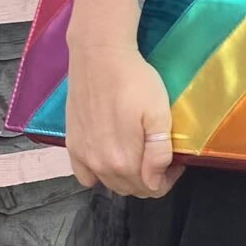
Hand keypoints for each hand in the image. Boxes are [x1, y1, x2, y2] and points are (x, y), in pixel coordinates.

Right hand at [66, 51, 183, 198]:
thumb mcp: (159, 114)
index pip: (150, 189)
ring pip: (110, 183)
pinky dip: (98, 175)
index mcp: (124, 161)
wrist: (99, 56)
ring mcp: (83, 155)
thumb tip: (155, 179)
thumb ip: (159, 153)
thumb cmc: (134, 81)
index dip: (167, 179)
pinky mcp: (71, 144)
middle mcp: (100, 165)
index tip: (174, 163)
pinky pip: (84, 175)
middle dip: (149, 180)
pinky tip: (108, 159)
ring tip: (139, 155)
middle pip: (130, 188)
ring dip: (127, 178)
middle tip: (160, 158)